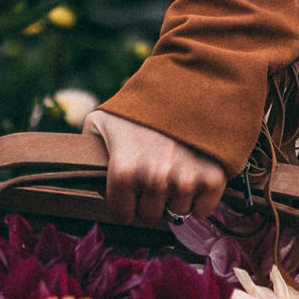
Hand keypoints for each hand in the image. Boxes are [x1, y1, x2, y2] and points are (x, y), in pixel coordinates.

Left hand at [83, 109, 226, 226]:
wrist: (190, 82)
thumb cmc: (143, 105)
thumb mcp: (101, 120)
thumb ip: (87, 149)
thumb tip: (85, 175)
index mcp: (123, 170)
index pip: (122, 215)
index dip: (125, 204)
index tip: (131, 191)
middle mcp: (154, 179)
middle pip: (151, 216)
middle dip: (150, 200)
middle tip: (155, 175)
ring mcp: (185, 179)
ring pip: (177, 213)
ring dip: (175, 198)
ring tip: (175, 170)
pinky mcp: (212, 176)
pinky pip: (202, 210)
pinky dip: (200, 200)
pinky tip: (194, 177)